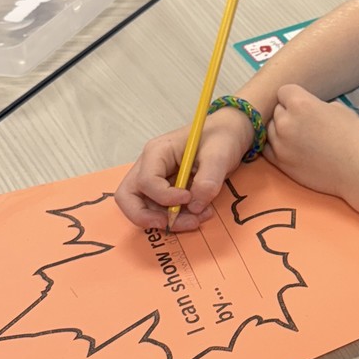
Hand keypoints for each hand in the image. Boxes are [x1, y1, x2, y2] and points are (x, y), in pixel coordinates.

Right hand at [114, 108, 253, 230]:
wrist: (230, 135)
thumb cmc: (221, 137)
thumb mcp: (220, 155)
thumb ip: (208, 179)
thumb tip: (194, 206)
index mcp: (157, 152)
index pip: (146, 181)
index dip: (164, 196)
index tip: (188, 198)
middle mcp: (150, 167)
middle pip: (128, 198)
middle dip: (146, 216)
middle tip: (170, 223)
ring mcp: (156, 180)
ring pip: (146, 209)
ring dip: (169, 220)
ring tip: (198, 218)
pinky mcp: (167, 191)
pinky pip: (162, 211)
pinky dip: (178, 218)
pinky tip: (199, 214)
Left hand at [264, 84, 358, 198]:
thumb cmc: (355, 135)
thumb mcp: (337, 108)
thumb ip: (314, 105)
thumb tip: (305, 110)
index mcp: (300, 104)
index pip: (284, 91)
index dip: (295, 97)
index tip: (304, 104)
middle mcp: (285, 123)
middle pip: (276, 110)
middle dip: (287, 113)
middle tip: (305, 122)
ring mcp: (280, 145)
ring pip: (270, 129)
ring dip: (280, 129)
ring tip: (299, 136)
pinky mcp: (281, 164)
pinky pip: (267, 149)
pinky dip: (276, 146)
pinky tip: (291, 148)